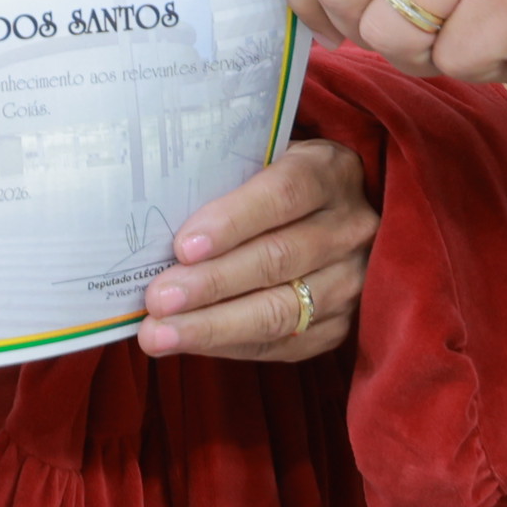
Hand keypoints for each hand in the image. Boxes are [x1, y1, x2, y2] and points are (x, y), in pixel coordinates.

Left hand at [139, 137, 372, 362]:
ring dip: (214, 326)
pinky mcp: (340, 325)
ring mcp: (351, 280)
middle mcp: (350, 227)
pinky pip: (283, 343)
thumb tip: (155, 224)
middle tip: (158, 299)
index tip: (183, 246)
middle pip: (279, 258)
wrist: (330, 214)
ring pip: (282, 310)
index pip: (283, 194)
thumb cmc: (273, 182)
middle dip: (212, 283)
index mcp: (329, 171)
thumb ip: (223, 183)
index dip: (233, 220)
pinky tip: (190, 343)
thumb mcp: (259, 160)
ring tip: (161, 334)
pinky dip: (229, 346)